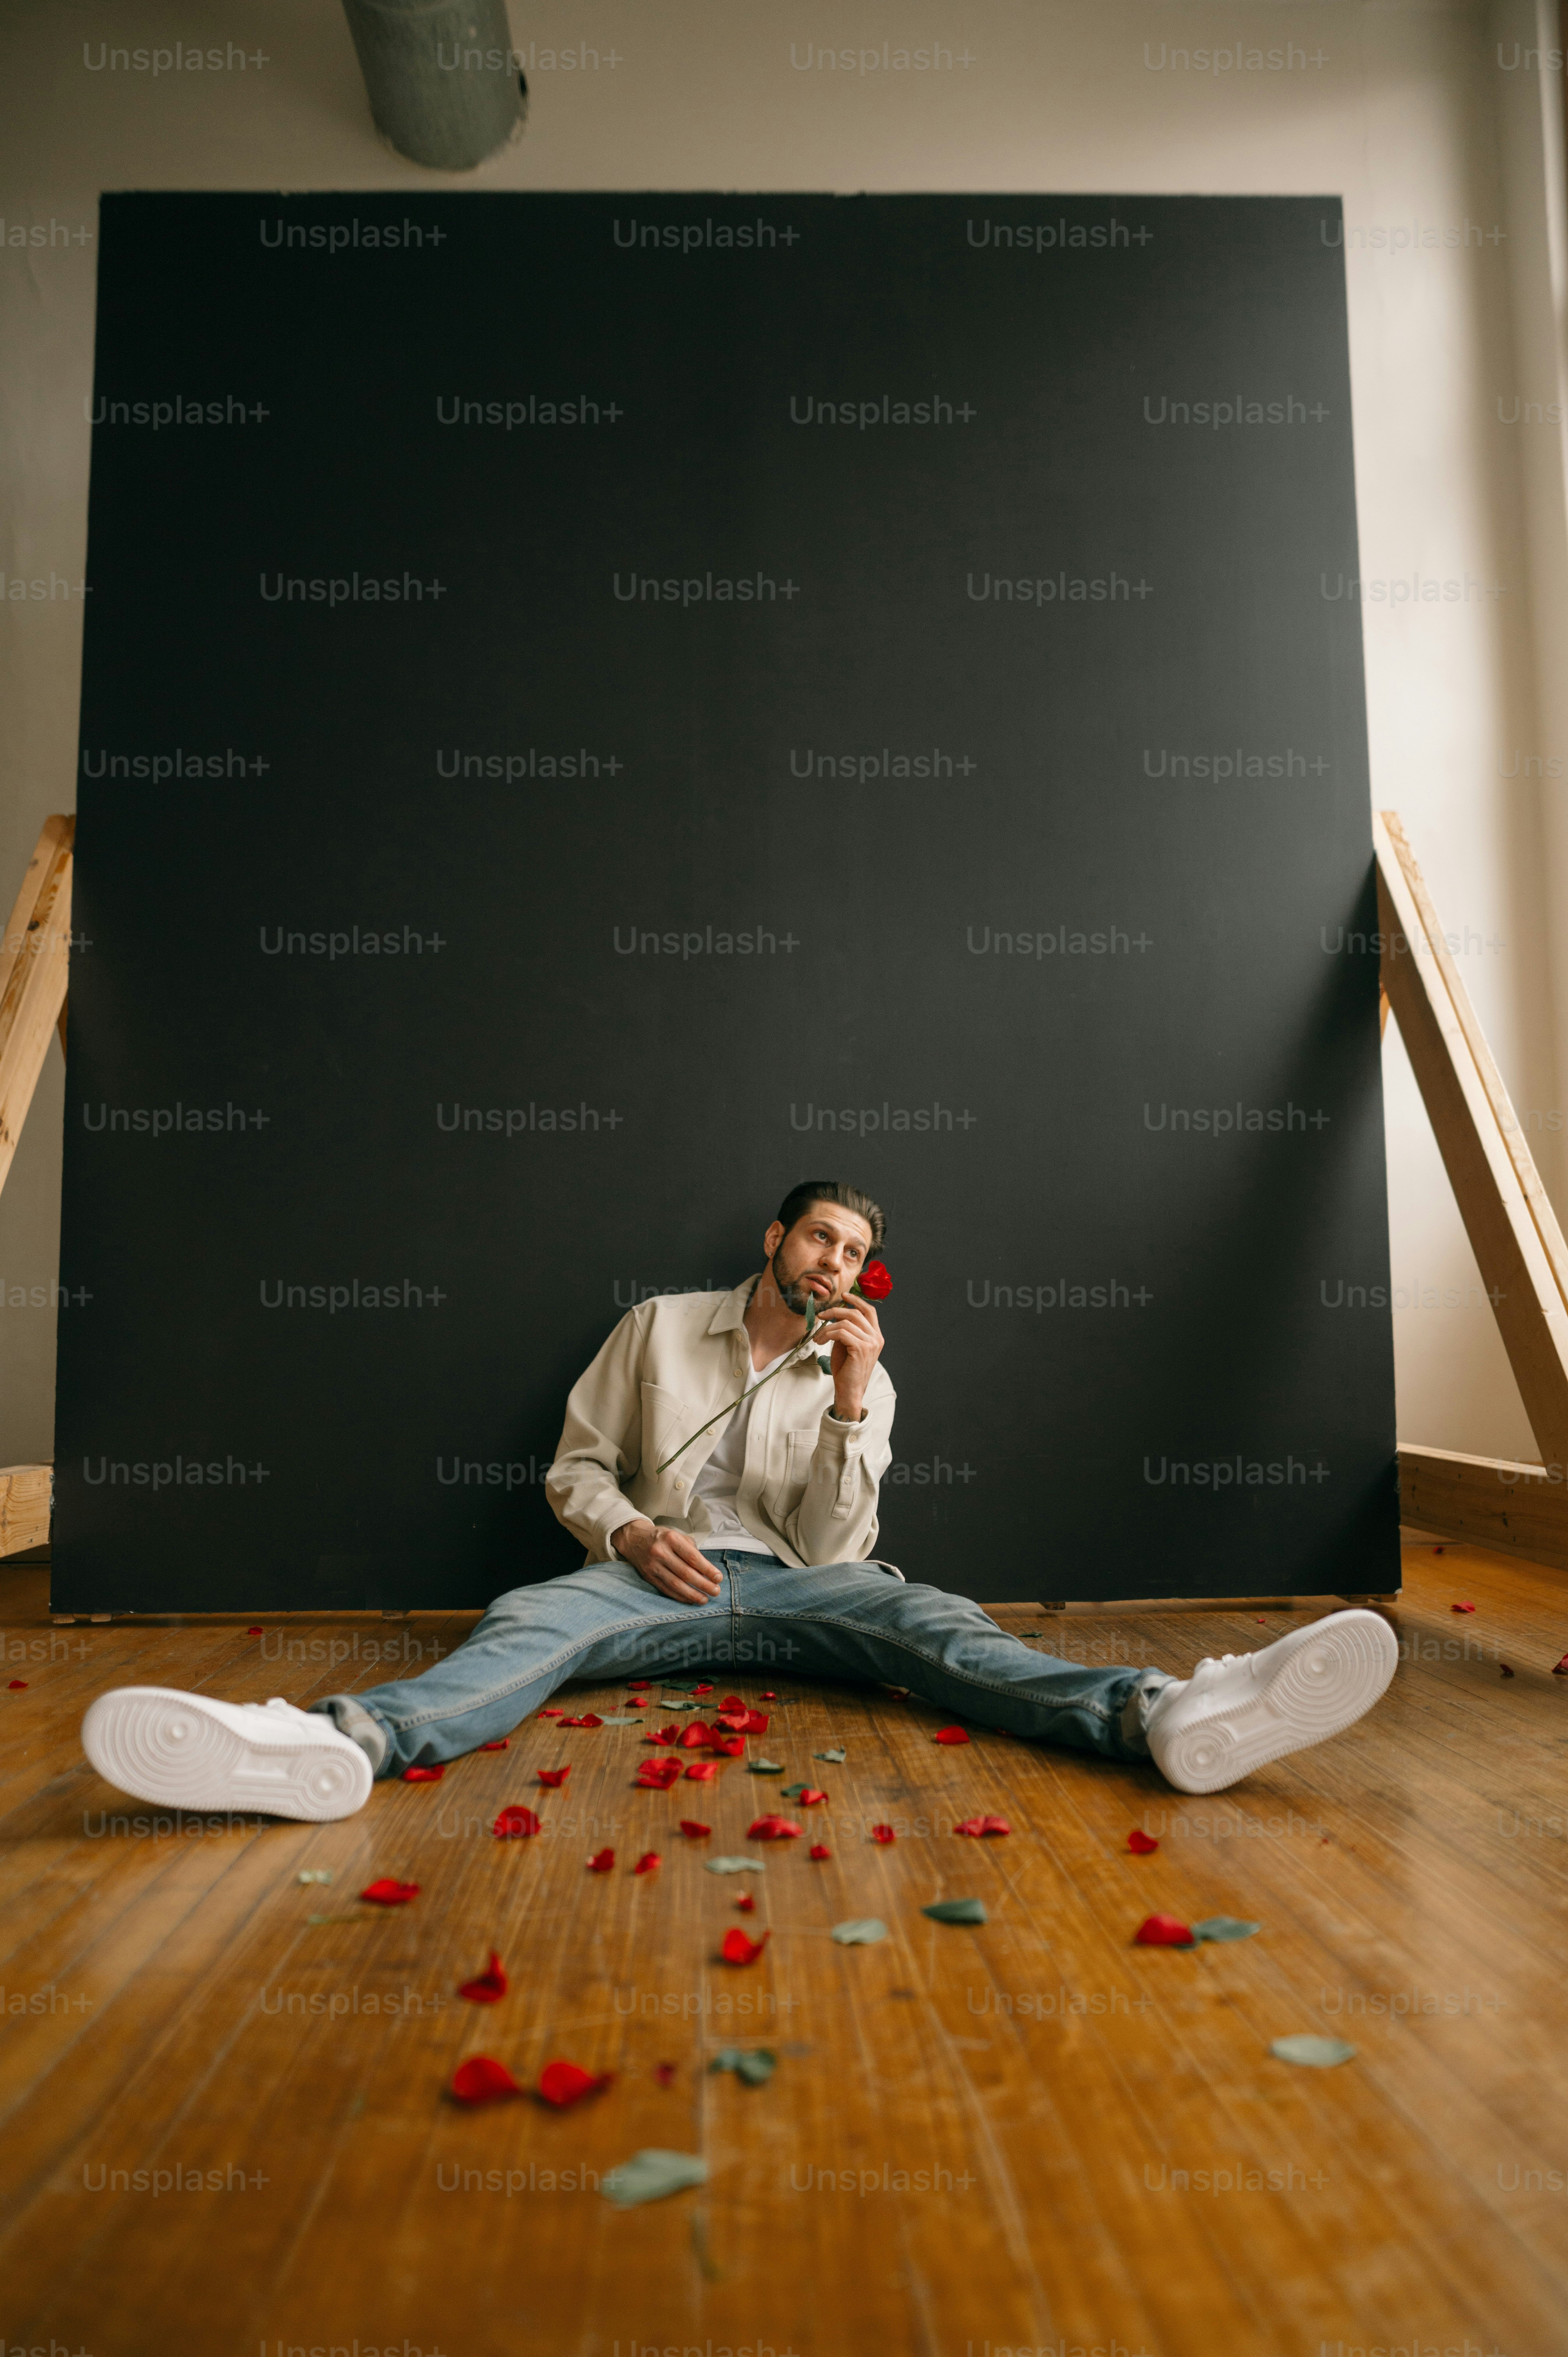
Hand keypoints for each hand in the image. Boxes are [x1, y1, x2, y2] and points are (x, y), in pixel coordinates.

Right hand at [612, 1518, 721, 1603]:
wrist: (634, 1539)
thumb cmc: (662, 1538)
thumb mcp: (677, 1535)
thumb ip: (692, 1550)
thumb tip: (706, 1570)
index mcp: (671, 1538)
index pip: (692, 1557)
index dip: (707, 1569)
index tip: (718, 1578)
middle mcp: (660, 1552)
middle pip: (685, 1573)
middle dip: (703, 1584)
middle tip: (716, 1591)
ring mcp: (653, 1566)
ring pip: (675, 1584)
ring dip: (692, 1594)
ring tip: (705, 1599)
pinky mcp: (648, 1577)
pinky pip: (666, 1590)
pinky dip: (680, 1597)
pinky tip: (690, 1600)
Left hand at [811, 1293, 883, 1422]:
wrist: (849, 1391)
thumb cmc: (846, 1370)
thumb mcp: (847, 1346)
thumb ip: (846, 1330)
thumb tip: (836, 1315)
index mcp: (876, 1336)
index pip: (869, 1311)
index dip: (857, 1301)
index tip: (844, 1296)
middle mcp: (876, 1338)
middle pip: (855, 1313)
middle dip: (835, 1311)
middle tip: (821, 1316)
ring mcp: (870, 1343)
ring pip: (845, 1322)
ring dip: (826, 1328)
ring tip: (817, 1337)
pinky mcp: (860, 1349)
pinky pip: (840, 1332)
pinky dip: (827, 1334)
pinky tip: (820, 1342)